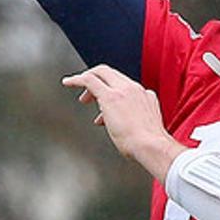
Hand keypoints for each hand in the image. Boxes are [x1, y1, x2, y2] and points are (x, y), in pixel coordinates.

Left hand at [61, 65, 184, 180]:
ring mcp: (123, 91)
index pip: (123, 83)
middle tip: (87, 98)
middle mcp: (134, 88)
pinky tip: (67, 82)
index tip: (102, 101)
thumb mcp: (146, 127)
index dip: (110, 88)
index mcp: (145, 95)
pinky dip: (77, 79)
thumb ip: (139, 119)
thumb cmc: (149, 144)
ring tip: (82, 100)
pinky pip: (90, 80)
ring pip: (101, 73)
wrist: (151, 146)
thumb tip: (129, 124)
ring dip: (88, 85)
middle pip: (111, 74)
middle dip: (97, 82)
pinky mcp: (110, 97)